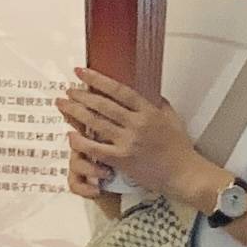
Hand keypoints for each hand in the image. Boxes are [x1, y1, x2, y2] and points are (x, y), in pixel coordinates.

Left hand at [56, 71, 211, 206]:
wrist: (183, 174)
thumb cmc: (179, 148)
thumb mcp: (172, 119)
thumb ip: (159, 104)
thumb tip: (149, 92)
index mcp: (148, 111)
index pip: (119, 90)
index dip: (99, 80)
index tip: (84, 72)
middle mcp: (136, 124)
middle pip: (103, 105)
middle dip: (82, 95)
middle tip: (69, 89)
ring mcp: (128, 142)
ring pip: (97, 123)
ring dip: (76, 113)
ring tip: (63, 105)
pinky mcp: (122, 159)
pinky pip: (96, 149)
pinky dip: (81, 142)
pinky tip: (70, 135)